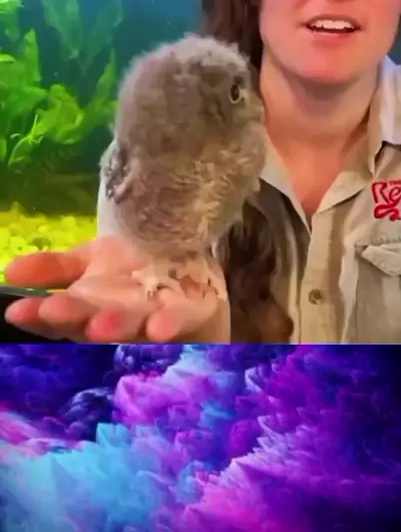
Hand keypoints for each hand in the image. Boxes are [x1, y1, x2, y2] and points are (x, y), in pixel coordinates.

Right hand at [4, 236, 229, 342]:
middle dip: (75, 318)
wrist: (194, 274)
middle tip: (54, 312)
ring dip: (116, 326)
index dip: (39, 314)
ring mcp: (153, 321)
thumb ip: (54, 269)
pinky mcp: (189, 315)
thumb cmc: (134, 274)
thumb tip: (10, 271)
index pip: (58, 315)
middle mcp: (117, 321)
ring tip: (100, 325)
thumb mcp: (91, 261)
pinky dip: (169, 324)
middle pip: (92, 322)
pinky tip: (159, 327)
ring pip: (132, 325)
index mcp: (88, 309)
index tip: (20, 310)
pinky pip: (179, 320)